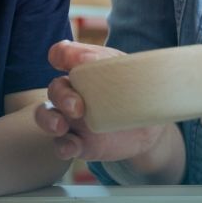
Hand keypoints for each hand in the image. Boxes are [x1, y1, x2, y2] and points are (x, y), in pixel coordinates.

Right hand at [33, 41, 168, 162]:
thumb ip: (107, 63)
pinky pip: (62, 144)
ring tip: (60, 126)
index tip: (60, 61)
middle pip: (56, 89)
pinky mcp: (79, 143)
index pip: (64, 55)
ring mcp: (73, 119)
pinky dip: (63, 146)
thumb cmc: (139, 92)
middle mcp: (74, 92)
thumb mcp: (130, 72)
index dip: (59, 56)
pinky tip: (71, 147)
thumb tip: (83, 59)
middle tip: (76, 107)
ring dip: (48, 120)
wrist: (155, 128)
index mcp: (85, 69)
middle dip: (61, 96)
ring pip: (47, 116)